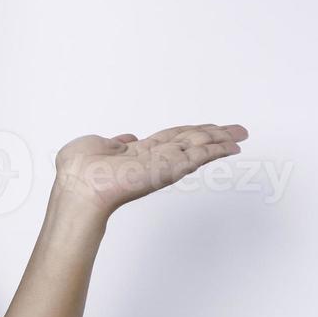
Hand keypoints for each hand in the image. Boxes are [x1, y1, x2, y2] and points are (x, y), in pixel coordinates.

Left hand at [52, 123, 249, 216]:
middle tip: (238, 130)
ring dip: (220, 140)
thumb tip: (124, 139)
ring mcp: (163, 165)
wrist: (80, 187)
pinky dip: (216, 150)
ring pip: (197, 148)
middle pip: (190, 142)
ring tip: (240, 133)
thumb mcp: (92, 145)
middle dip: (214, 135)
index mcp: (137, 154)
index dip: (190, 133)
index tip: (207, 130)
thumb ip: (111, 142)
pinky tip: (232, 146)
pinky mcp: (169, 169)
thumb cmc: (76, 172)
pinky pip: (197, 157)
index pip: (170, 140)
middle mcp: (154, 160)